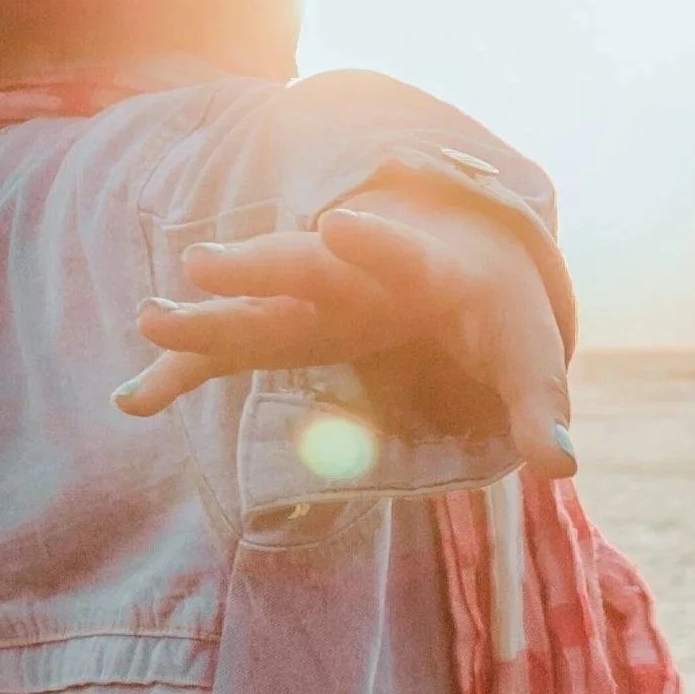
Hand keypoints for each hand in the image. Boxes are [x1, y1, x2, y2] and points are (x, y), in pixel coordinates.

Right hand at [118, 198, 575, 475]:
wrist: (462, 257)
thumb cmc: (498, 309)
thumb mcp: (528, 353)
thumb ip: (540, 408)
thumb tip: (560, 467)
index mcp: (425, 271)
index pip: (400, 254)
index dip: (376, 242)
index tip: (341, 226)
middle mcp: (358, 274)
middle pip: (303, 268)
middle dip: (256, 265)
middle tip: (200, 263)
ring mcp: (316, 300)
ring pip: (255, 304)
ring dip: (205, 315)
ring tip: (148, 319)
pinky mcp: (291, 330)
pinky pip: (231, 351)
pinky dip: (186, 370)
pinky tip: (134, 399)